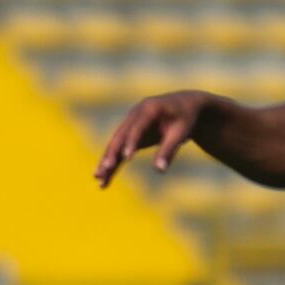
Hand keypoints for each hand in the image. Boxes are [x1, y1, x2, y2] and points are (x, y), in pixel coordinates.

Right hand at [93, 90, 220, 186]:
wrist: (185, 106)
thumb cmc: (186, 118)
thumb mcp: (181, 132)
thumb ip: (169, 149)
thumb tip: (160, 170)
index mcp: (149, 108)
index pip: (137, 127)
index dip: (131, 142)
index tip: (126, 158)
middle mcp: (135, 114)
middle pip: (120, 136)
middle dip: (111, 153)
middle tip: (105, 169)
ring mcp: (131, 124)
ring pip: (115, 144)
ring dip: (107, 160)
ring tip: (98, 178)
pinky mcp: (131, 135)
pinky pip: (119, 150)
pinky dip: (113, 163)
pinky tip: (104, 178)